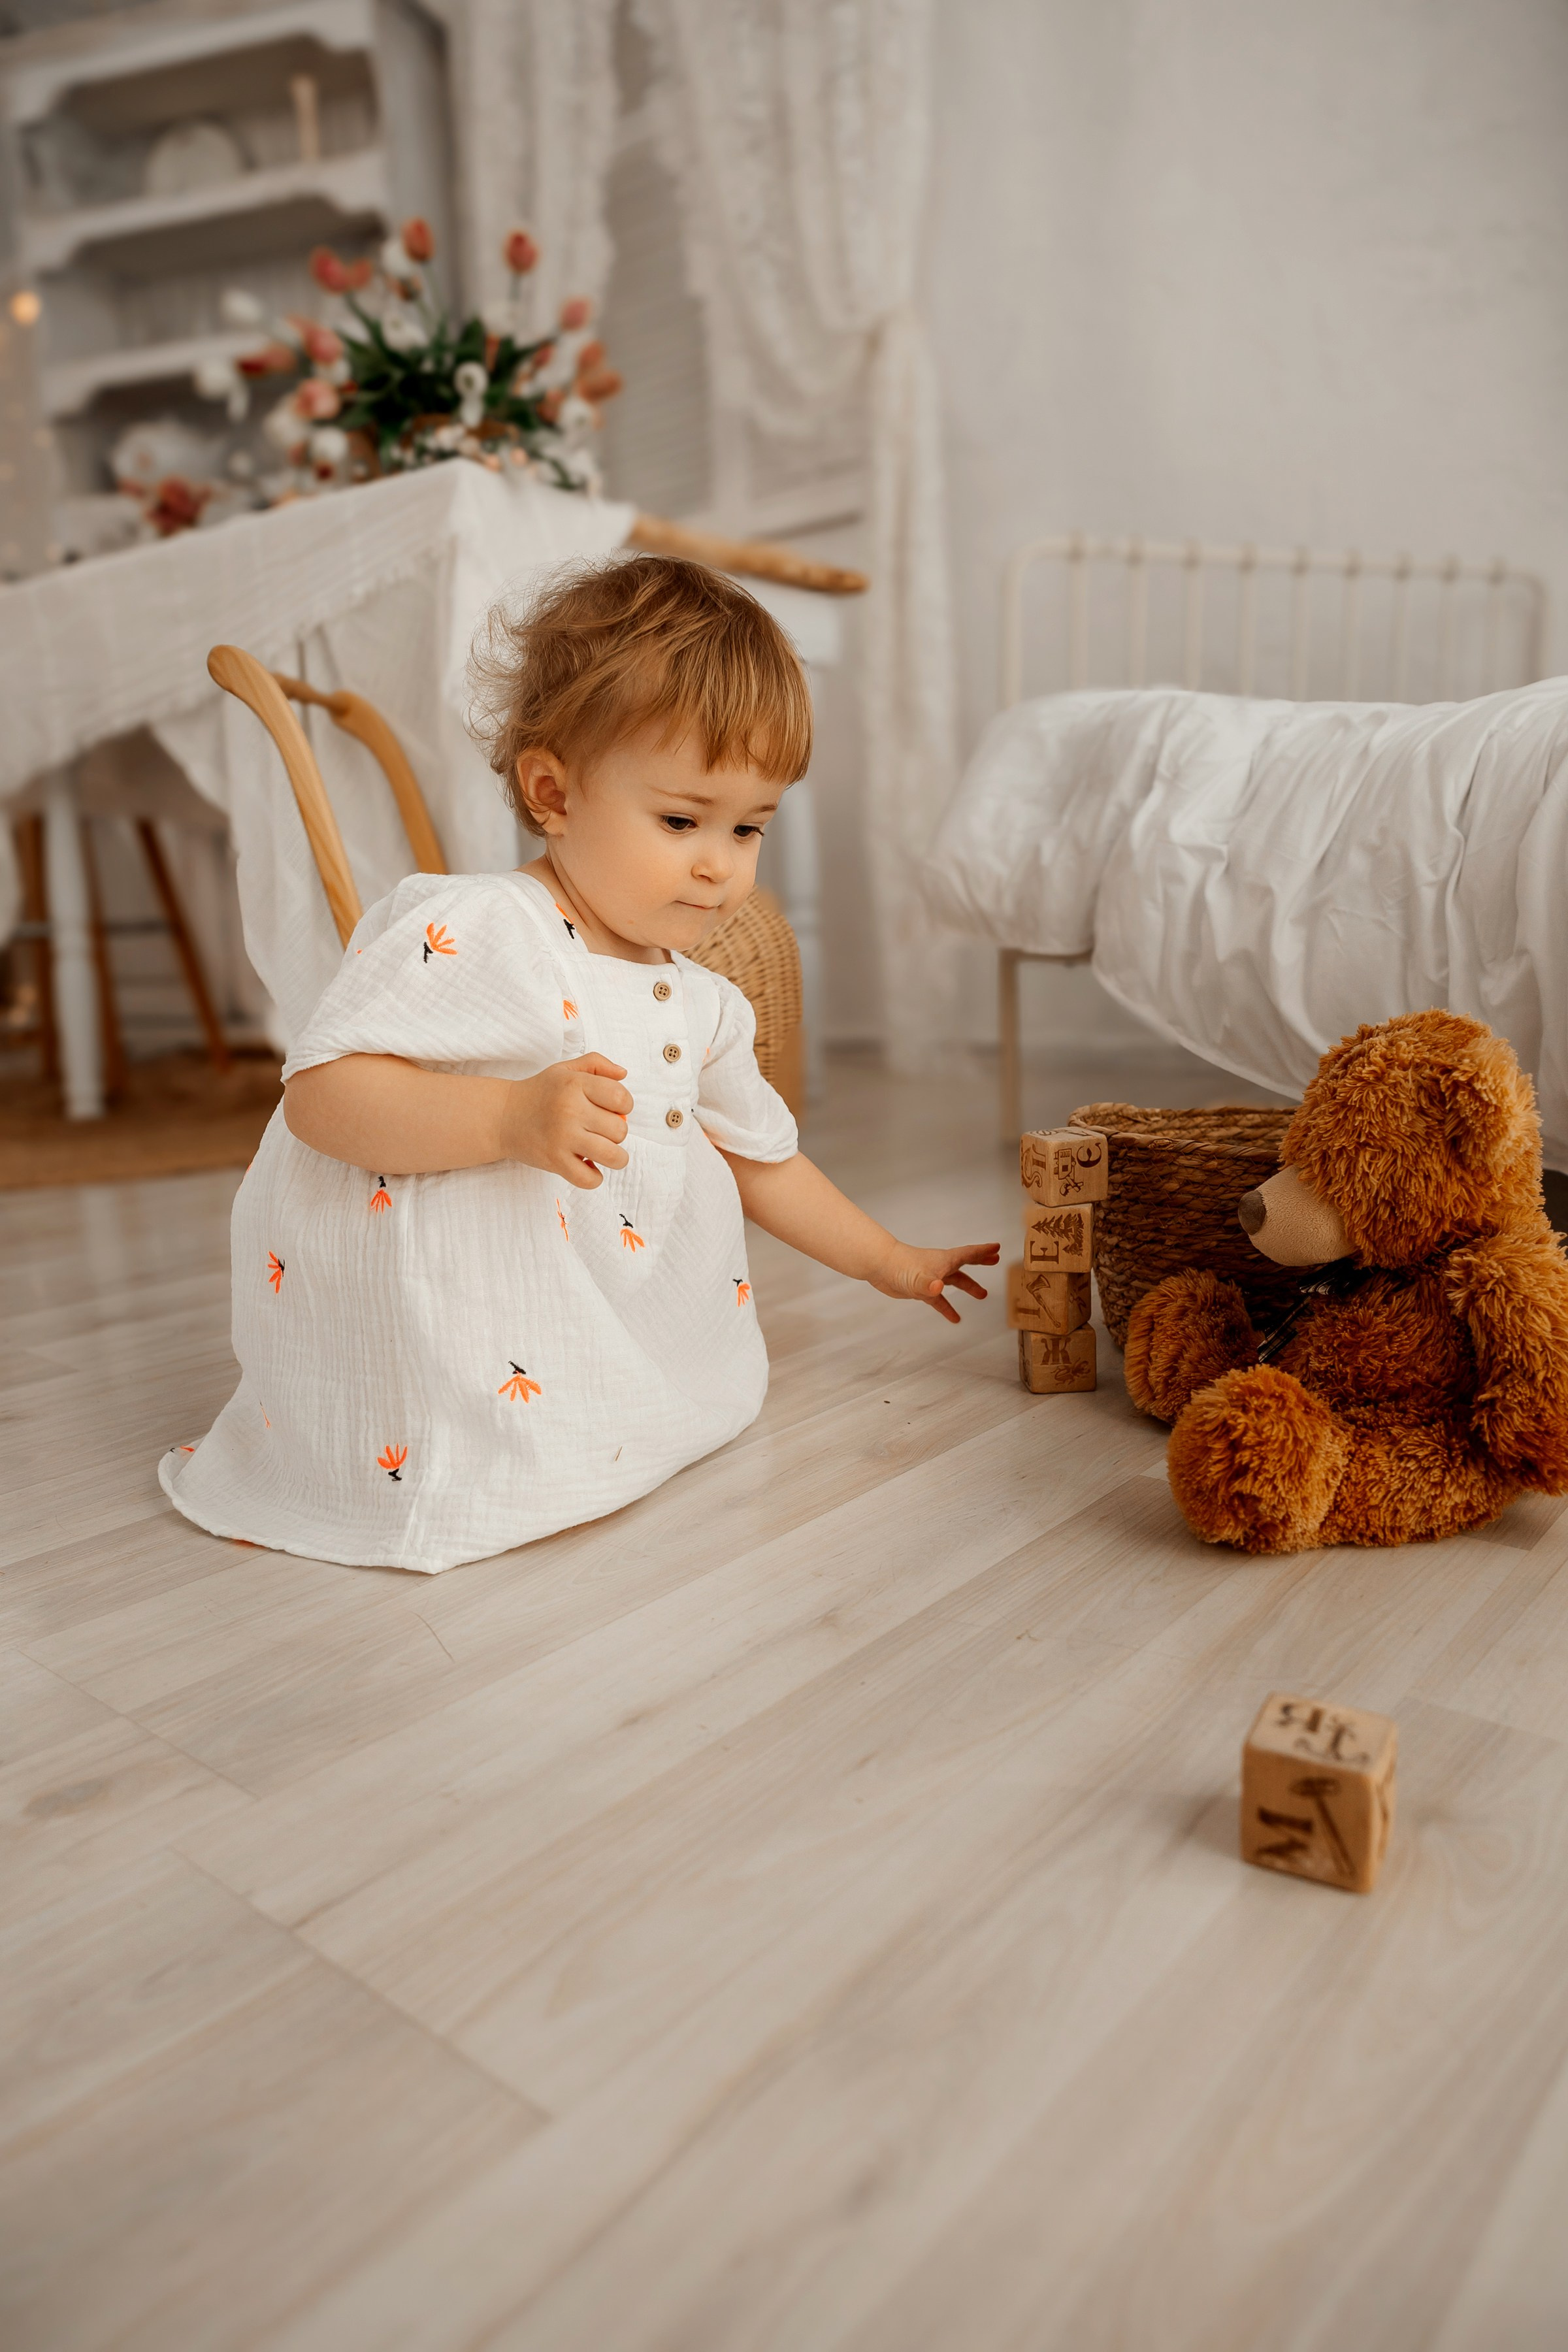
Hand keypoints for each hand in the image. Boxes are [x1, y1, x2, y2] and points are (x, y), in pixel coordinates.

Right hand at [503, 1053, 631, 1187]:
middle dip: (616, 1132)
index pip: (621, 1098)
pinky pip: (590, 1179)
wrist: (502, 1116)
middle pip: (620, 1130)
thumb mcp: (565, 1070)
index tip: (613, 1110)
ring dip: (615, 1157)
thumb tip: (623, 1073)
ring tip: (604, 1152)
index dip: (624, 1106)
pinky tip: (588, 1166)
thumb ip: (596, 1064)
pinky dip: (595, 1177)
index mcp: (575, 1085)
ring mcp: (562, 1138)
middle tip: (600, 1130)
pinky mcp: (555, 1162)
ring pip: (613, 1156)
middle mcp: (570, 1110)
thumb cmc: (540, 1093)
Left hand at [870, 1240, 1000, 1322]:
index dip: (983, 1251)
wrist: (879, 1267)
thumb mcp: (917, 1278)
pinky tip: (955, 1319)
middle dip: (980, 1261)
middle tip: (995, 1260)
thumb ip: (928, 1284)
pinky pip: (938, 1300)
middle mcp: (939, 1267)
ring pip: (954, 1281)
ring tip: (982, 1295)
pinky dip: (947, 1308)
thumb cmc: (899, 1267)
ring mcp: (931, 1277)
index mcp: (944, 1261)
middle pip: (964, 1264)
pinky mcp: (921, 1289)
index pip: (968, 1254)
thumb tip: (939, 1287)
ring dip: (968, 1287)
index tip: (997, 1247)